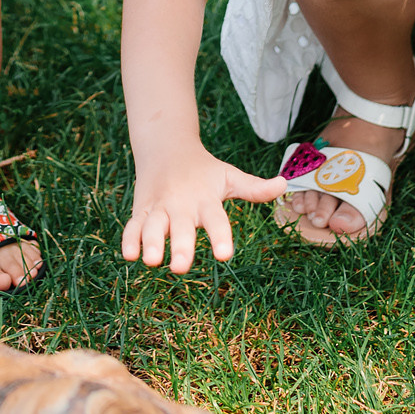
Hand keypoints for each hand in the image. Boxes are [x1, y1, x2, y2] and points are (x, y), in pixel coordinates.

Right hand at [120, 144, 287, 273]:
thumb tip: (285, 184)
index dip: (220, 237)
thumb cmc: (204, 170)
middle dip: (181, 246)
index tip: (224, 255)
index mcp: (206, 200)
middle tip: (181, 267)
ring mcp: (159, 207)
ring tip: (152, 261)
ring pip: (153, 226)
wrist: (166, 146)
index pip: (216, 220)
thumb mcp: (229, 176)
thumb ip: (253, 187)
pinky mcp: (141, 210)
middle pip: (182, 227)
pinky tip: (129, 255)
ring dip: (151, 243)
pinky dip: (130, 239)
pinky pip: (133, 225)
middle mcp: (182, 205)